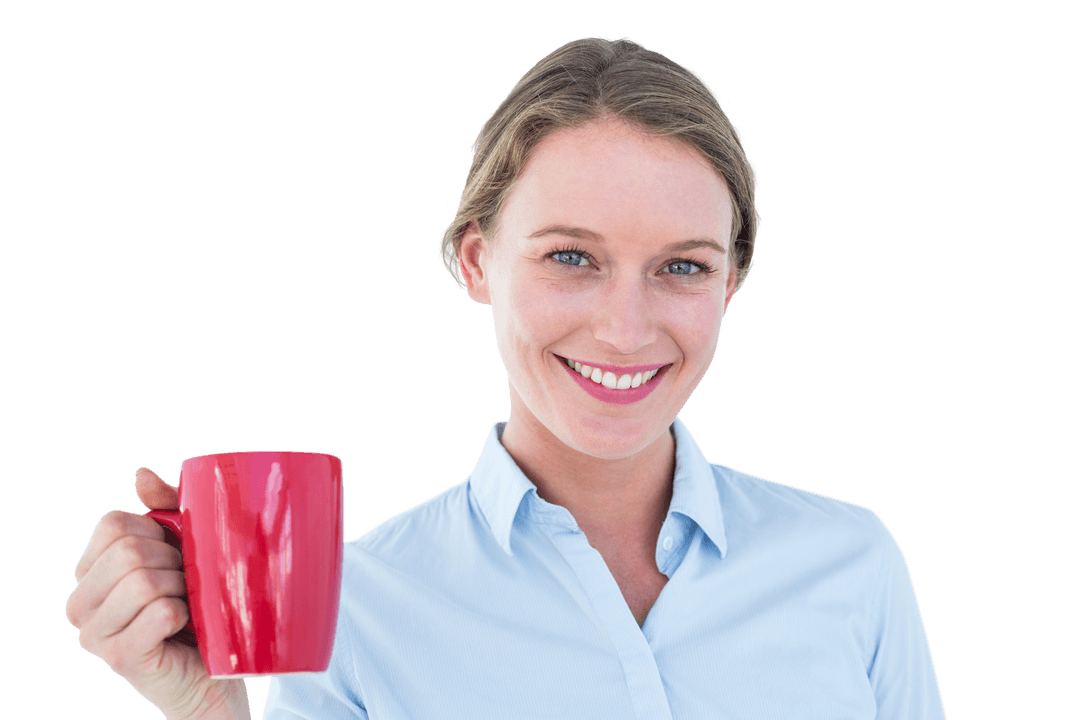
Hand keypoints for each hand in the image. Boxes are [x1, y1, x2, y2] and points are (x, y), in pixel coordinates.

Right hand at [66, 468, 250, 719]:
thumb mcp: (187, 547)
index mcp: (89, 572)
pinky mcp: (120, 658)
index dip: (159, 531)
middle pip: (129, 552)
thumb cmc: (200, 607)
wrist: (215, 674)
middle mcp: (80, 604)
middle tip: (191, 583)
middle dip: (176, 561)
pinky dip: (186, 612)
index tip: (178, 553)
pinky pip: (160, 611)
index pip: (114, 524)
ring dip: (184, 587)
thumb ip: (166, 508)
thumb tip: (140, 474)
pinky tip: (188, 625)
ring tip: (190, 604)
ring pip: (145, 581)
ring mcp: (94, 635)